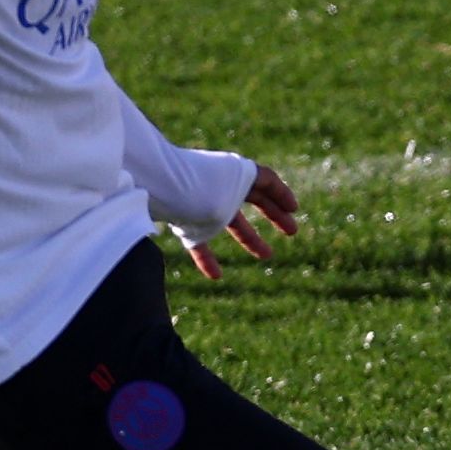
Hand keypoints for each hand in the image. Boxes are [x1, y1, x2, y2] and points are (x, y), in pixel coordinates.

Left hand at [182, 161, 301, 280]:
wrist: (156, 184)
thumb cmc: (196, 187)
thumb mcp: (227, 199)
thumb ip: (229, 213)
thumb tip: (216, 225)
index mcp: (236, 173)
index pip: (265, 180)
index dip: (282, 195)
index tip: (295, 210)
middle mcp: (221, 185)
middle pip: (254, 199)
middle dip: (274, 215)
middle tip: (292, 231)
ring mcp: (202, 202)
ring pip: (230, 222)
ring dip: (250, 238)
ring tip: (267, 256)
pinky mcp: (183, 220)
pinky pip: (200, 241)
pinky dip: (208, 257)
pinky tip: (216, 276)